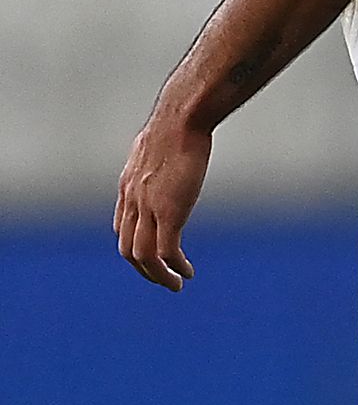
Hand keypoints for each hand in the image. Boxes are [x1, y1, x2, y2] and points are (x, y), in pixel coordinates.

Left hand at [113, 109, 211, 289]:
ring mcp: (148, 208)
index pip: (123, 227)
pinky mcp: (169, 212)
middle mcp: (132, 201)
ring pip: (143, 256)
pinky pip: (166, 251)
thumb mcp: (158, 142)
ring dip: (158, 275)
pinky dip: (174, 267)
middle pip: (128, 248)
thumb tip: (172, 143)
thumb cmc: (176, 124)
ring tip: (176, 284)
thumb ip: (158, 153)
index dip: (135, 246)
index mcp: (129, 187)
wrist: (180, 120)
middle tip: (165, 280)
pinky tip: (187, 272)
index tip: (155, 255)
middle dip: (144, 270)